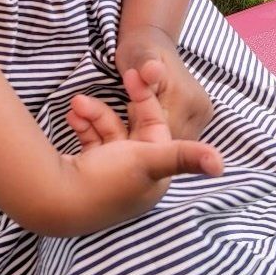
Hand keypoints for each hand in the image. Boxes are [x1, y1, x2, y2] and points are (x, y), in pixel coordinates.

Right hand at [57, 59, 222, 234]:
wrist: (54, 200)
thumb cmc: (107, 180)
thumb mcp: (149, 161)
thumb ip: (184, 156)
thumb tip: (221, 165)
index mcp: (154, 175)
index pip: (155, 128)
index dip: (145, 100)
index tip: (134, 74)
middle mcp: (134, 177)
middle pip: (130, 129)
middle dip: (113, 106)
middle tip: (104, 85)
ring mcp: (108, 175)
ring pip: (107, 133)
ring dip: (93, 113)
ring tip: (75, 103)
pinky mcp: (86, 172)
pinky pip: (90, 140)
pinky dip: (83, 125)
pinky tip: (72, 115)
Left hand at [116, 28, 213, 142]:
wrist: (153, 42)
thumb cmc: (140, 49)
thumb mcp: (137, 54)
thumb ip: (145, 64)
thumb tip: (152, 71)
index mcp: (188, 98)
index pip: (166, 134)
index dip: (143, 134)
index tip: (128, 115)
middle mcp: (201, 111)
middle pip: (173, 142)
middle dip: (149, 138)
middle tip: (130, 115)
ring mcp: (201, 118)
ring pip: (175, 143)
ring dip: (155, 138)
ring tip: (138, 117)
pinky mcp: (196, 121)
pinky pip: (177, 137)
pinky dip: (160, 134)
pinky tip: (146, 122)